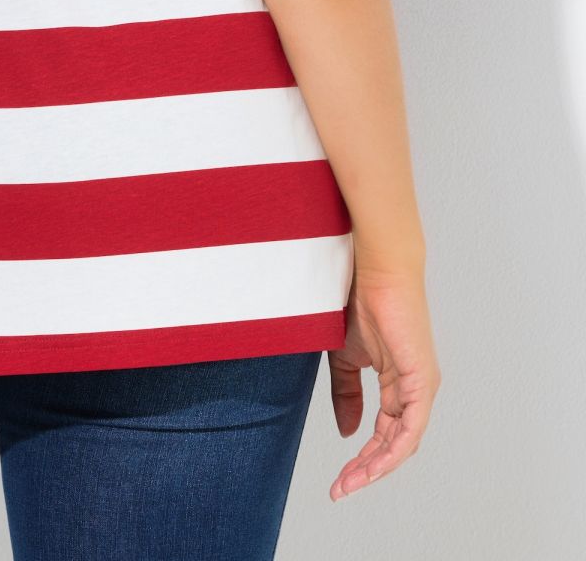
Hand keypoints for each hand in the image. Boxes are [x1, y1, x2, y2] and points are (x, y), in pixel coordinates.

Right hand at [327, 263, 440, 499]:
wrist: (374, 270)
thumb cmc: (360, 303)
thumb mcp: (345, 358)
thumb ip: (346, 395)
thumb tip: (348, 433)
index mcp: (399, 385)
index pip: (384, 434)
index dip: (362, 460)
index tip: (338, 480)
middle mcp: (414, 390)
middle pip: (394, 445)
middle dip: (366, 471)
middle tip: (340, 489)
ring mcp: (421, 386)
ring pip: (404, 442)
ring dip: (376, 467)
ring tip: (350, 482)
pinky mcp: (421, 379)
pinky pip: (411, 426)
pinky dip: (392, 449)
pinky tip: (373, 463)